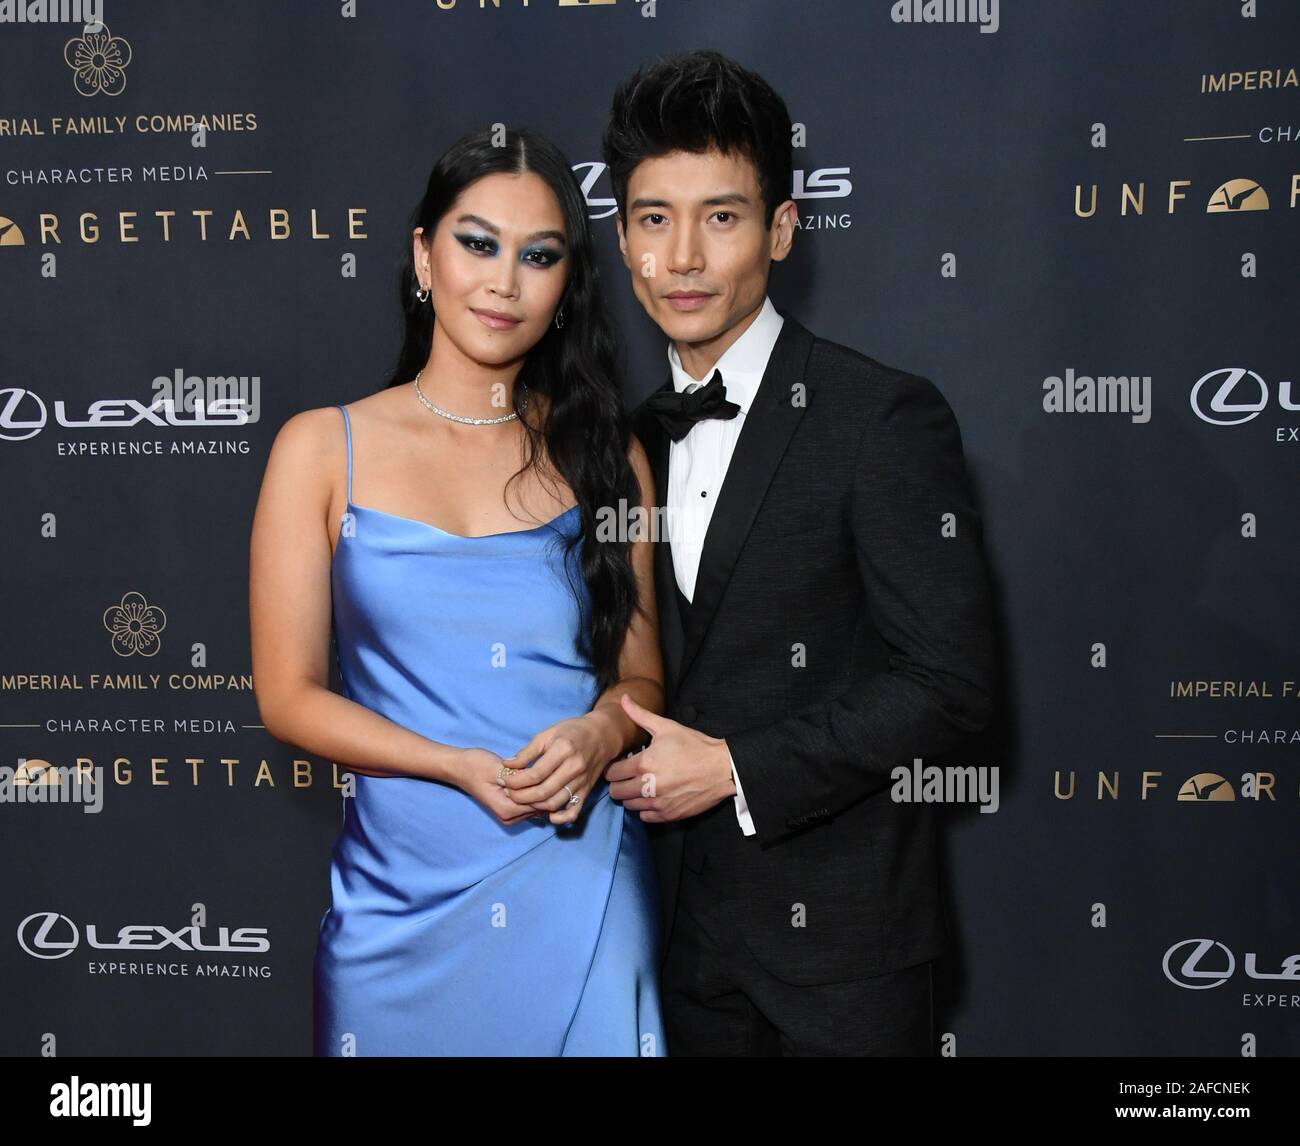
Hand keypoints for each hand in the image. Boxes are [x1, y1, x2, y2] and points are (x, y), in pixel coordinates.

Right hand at [451, 747, 548, 825]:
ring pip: (538, 806)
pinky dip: (537, 793)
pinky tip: (541, 778)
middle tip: (554, 769)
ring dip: (544, 791)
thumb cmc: (476, 765)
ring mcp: (510, 816)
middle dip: (549, 790)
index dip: (550, 788)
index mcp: (506, 809)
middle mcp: (509, 817)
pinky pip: (531, 804)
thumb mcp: (498, 768)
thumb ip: (519, 778)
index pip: (540, 804)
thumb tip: (542, 781)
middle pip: (541, 807)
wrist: (459, 768)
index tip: (554, 770)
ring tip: (548, 772)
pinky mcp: (511, 809)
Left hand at [499, 714, 616, 826]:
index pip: (535, 774)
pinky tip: (547, 814)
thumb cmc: (573, 731)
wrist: (603, 735)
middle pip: (543, 792)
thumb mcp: (548, 733)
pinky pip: (573, 812)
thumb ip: (527, 751)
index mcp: (563, 750)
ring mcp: (582, 782)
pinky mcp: (587, 791)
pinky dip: (560, 818)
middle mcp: (574, 768)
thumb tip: (507, 764)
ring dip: (534, 806)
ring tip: (522, 800)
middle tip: (508, 793)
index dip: (515, 781)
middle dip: (520, 796)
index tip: (503, 780)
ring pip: (554, 803)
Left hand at [604, 693, 733, 822]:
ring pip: (629, 805)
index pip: (612, 773)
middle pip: (616, 792)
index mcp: (644, 763)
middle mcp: (648, 786)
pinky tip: (653, 797)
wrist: (722, 768)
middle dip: (618, 783)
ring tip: (641, 786)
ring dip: (631, 796)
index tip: (619, 765)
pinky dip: (645, 809)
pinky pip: (644, 817)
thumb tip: (624, 698)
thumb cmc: (694, 745)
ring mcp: (658, 803)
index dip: (613, 768)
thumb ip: (641, 715)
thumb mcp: (667, 727)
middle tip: (627, 777)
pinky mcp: (669, 815)